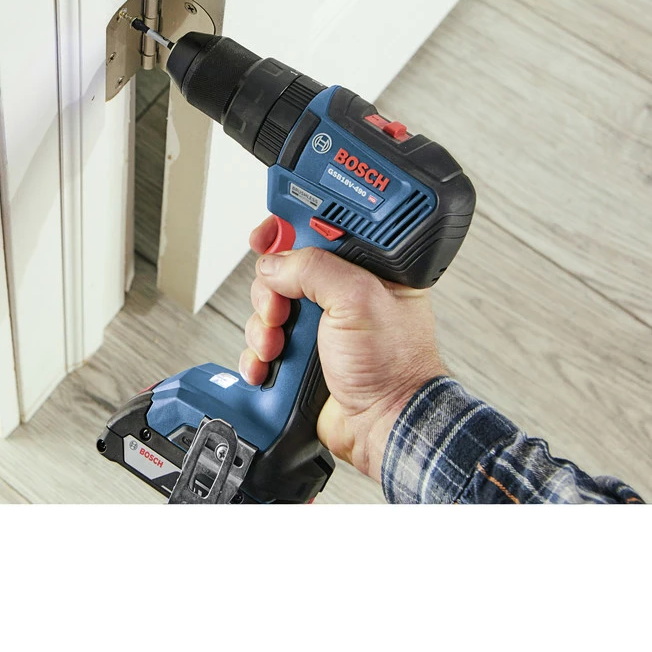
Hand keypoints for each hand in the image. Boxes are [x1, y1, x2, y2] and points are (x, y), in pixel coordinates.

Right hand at [239, 216, 445, 481]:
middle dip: (270, 292)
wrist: (382, 424)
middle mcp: (339, 293)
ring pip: (266, 308)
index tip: (267, 235)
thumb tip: (274, 263)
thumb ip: (313, 269)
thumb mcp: (356, 299)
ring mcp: (318, 325)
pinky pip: (261, 344)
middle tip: (281, 312)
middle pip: (280, 271)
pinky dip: (258, 356)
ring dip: (262, 329)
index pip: (317, 230)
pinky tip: (270, 366)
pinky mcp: (300, 354)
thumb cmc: (393, 365)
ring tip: (280, 348)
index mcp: (362, 269)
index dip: (287, 227)